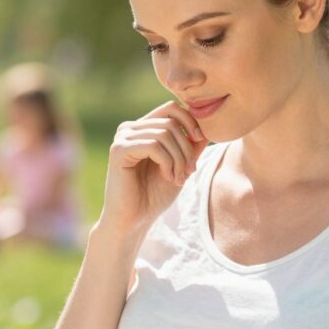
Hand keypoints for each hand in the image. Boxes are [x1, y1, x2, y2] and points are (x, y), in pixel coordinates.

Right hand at [97, 100, 207, 235]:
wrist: (134, 220)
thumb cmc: (154, 195)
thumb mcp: (180, 165)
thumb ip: (191, 145)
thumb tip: (209, 125)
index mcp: (143, 128)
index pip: (171, 109)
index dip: (190, 121)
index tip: (199, 142)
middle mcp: (130, 128)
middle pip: (170, 121)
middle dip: (186, 147)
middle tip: (190, 171)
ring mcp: (122, 137)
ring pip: (164, 133)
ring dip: (179, 158)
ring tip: (178, 178)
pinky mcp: (118, 150)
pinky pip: (154, 145)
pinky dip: (167, 162)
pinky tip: (168, 177)